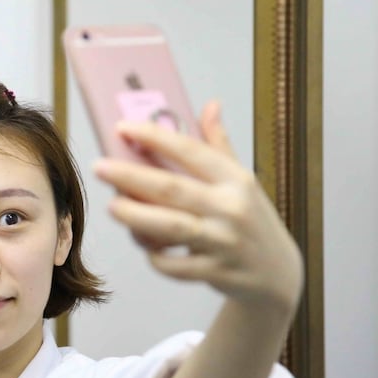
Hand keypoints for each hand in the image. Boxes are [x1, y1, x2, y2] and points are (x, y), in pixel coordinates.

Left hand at [92, 101, 302, 311]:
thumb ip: (220, 145)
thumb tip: (210, 104)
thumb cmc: (251, 219)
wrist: (278, 273)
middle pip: (172, 189)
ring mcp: (224, 242)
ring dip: (136, 216)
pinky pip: (175, 265)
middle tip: (99, 167)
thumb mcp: (243, 180)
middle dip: (131, 176)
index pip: (191, 151)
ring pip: (171, 227)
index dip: (154, 137)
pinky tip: (145, 244)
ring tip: (112, 207)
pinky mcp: (216, 272)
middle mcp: (231, 208)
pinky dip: (155, 256)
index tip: (122, 127)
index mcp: (236, 180)